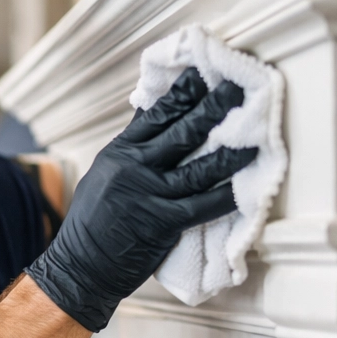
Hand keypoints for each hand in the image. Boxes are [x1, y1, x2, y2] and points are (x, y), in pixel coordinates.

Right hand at [25, 68, 256, 331]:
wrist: (80, 266)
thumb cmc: (93, 222)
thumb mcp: (103, 175)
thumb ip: (130, 149)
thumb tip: (151, 114)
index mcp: (118, 153)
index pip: (155, 113)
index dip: (183, 92)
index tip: (205, 71)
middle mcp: (132, 168)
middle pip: (182, 131)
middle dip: (214, 107)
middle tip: (240, 86)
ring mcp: (147, 195)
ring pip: (199, 168)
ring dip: (231, 151)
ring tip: (256, 135)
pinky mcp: (162, 223)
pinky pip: (203, 205)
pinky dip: (227, 195)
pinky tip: (247, 185)